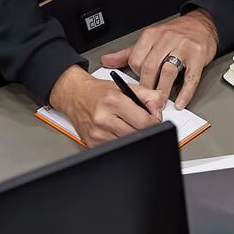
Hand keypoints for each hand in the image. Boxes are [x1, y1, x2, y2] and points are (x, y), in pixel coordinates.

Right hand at [49, 66, 164, 146]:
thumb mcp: (125, 86)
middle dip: (144, 130)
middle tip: (142, 123)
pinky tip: (116, 131)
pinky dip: (120, 141)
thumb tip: (159, 108)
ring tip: (127, 125)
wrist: (74, 96)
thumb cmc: (98, 92)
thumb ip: (148, 95)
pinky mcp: (92, 143)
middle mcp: (103, 118)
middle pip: (137, 134)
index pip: (144, 121)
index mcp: (113, 101)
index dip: (154, 122)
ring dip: (132, 136)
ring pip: (127, 143)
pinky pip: (115, 148)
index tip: (154, 120)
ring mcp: (97, 133)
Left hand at [101, 10, 217, 109]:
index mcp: (151, 36)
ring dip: (163, 91)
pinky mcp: (198, 56)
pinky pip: (191, 77)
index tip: (137, 89)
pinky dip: (185, 92)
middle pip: (150, 67)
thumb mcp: (149, 40)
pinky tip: (180, 102)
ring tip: (160, 105)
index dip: (136, 77)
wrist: (202, 24)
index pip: (136, 59)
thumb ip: (128, 53)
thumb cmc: (175, 34)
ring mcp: (183, 47)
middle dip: (147, 87)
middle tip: (146, 103)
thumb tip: (107, 61)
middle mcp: (166, 39)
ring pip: (168, 71)